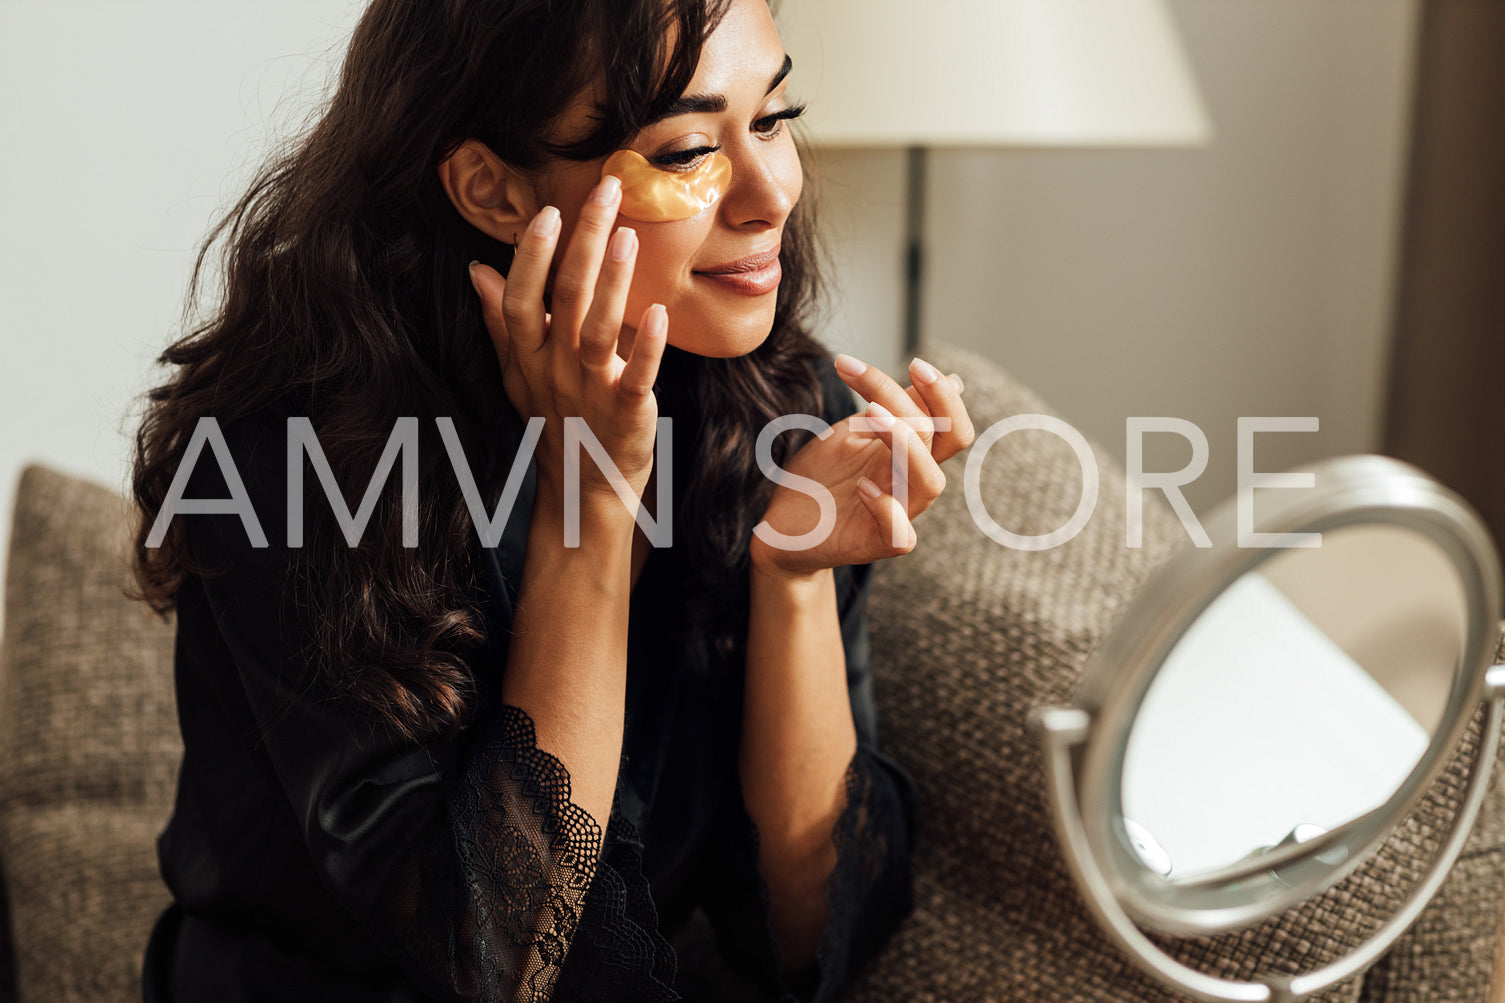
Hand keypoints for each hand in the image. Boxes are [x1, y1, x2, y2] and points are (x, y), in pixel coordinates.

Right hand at [469, 176, 667, 505]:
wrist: (583, 487)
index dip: (531, 256)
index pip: (521, 297)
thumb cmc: (555, 419)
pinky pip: (636, 378)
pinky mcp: (626, 414)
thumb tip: (478, 270)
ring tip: (628, 236)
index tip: (546, 212)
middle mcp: (555, 368)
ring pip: (598, 331)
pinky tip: (662, 314)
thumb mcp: (518, 372)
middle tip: (607, 189)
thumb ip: (501, 320)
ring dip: (613, 283)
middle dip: (584, 241)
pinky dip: (648, 349)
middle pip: (565, 297)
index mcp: (529, 354)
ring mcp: (590, 391)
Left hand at [749, 355, 974, 578]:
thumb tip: (955, 379)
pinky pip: (902, 535)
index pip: (949, 422)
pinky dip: (887, 510)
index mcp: (909, 452)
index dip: (944, 393)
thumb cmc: (821, 477)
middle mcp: (910, 480)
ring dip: (905, 444)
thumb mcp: (856, 432)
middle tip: (881, 385)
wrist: (781, 524)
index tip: (915, 363)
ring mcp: (898, 513)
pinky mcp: (875, 544)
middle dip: (923, 404)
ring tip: (871, 416)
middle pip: (946, 442)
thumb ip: (894, 408)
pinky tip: (862, 488)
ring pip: (930, 482)